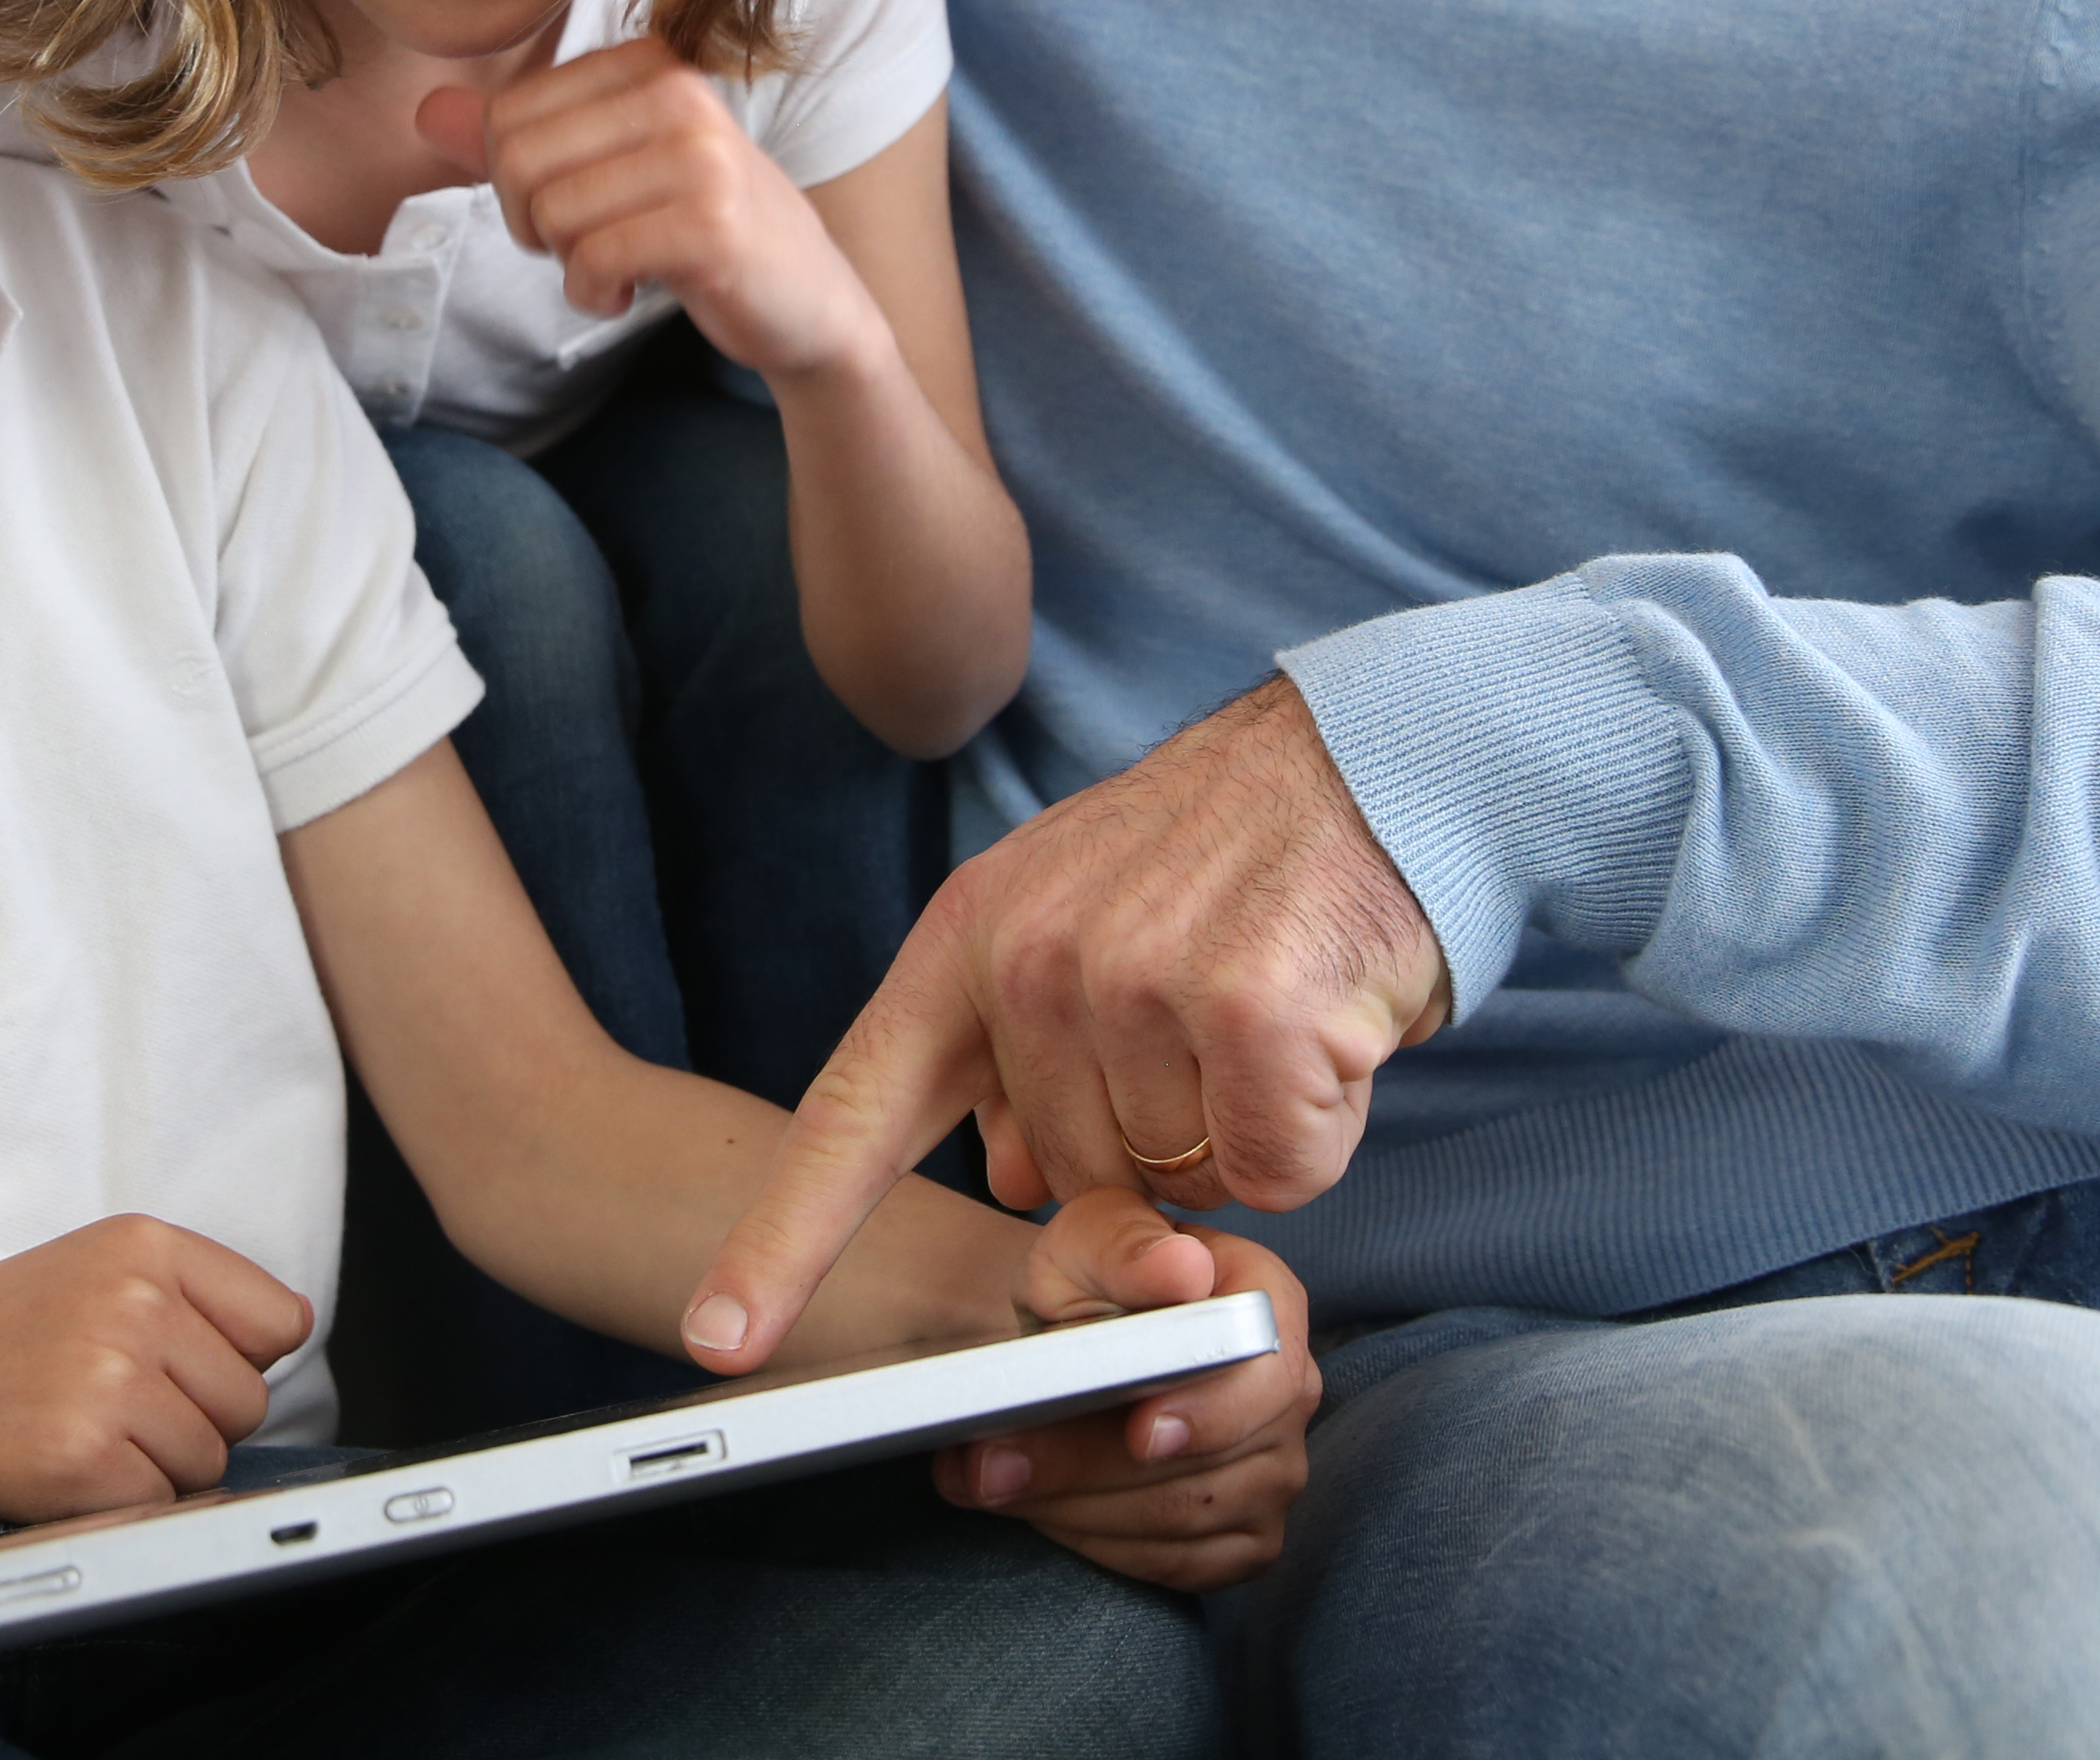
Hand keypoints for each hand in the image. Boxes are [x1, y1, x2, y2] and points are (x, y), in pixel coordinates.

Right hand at [0, 1214, 312, 1521]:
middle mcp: (136, 1302)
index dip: (236, 1360)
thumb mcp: (84, 1273)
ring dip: (154, 1470)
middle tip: (102, 1409)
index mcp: (144, 1244)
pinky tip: (56, 1472)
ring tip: (72, 1434)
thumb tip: (287, 1338)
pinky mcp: (83, 1457)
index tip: (180, 1370)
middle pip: (249, 1400)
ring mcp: (111, 1378)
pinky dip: (118, 1509)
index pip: (278, 1320)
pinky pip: (162, 1507)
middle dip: (192, 1422)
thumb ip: (184, 1296)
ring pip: (211, 1459)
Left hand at [411, 42, 884, 381]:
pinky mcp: (711, 224)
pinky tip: (631, 293)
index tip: (573, 204)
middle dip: (534, 225)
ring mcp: (700, 155)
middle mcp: (676, 93)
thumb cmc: (699, 228)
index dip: (513, 182)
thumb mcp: (608, 171)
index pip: (507, 115)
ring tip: (621, 266)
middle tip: (589, 244)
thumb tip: (426, 109)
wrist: (806, 300)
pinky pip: (593, 260)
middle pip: (517, 161)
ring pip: (553, 214)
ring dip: (571, 264)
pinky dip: (594, 294)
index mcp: (646, 64)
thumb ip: (518, 138)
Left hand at [682, 677, 1448, 1368]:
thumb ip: (1023, 1057)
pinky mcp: (1249, 1015)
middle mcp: (1032, 963)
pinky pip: (1272, 1173)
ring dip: (1241, 1135)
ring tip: (1271, 1014)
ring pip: (1178, 1190)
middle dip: (1152, 1151)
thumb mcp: (1083, 926)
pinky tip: (1324, 1032)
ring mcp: (1134, 985)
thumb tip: (1014, 1185)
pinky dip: (1314, 1132)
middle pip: (1069, 1189)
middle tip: (1211, 1032)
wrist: (1375, 756)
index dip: (782, 1242)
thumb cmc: (1231, 857)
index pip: (853, 1116)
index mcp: (969, 942)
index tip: (723, 1343)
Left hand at [938, 1194, 1317, 1589]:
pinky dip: (1096, 1542)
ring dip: (1073, 1507)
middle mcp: (1288, 1394)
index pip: (1266, 1374)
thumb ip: (1125, 1246)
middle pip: (1209, 1464)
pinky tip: (1039, 1506)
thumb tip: (1180, 1269)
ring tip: (987, 1476)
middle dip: (1089, 1468)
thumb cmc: (1086, 1280)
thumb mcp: (1086, 1239)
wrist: (1075, 1341)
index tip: (1139, 1432)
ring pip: (1181, 1521)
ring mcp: (1274, 1472)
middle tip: (990, 1463)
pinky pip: (1176, 1563)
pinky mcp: (1244, 1538)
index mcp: (1269, 1303)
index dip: (1208, 1412)